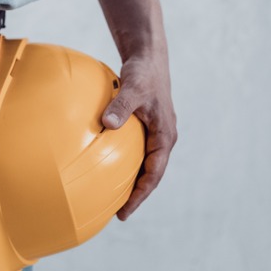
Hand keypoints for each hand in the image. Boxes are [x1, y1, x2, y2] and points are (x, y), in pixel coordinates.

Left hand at [102, 51, 176, 220]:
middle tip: (117, 213)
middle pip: (151, 174)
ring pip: (145, 164)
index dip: (140, 195)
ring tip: (112, 196)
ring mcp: (155, 133)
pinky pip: (137, 151)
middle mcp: (163, 138)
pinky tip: (106, 166)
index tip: (125, 212)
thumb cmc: (143, 73)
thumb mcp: (132, 88)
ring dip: (132, 180)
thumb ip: (120, 106)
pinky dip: (126, 162)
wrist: (148, 57)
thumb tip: (106, 123)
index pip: (154, 174)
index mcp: (165, 136)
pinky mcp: (145, 126)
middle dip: (137, 194)